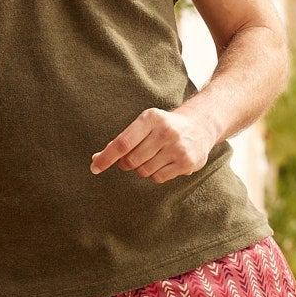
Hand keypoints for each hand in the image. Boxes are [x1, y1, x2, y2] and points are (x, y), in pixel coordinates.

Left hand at [90, 106, 217, 182]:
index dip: (106, 157)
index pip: (123, 143)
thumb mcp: (144, 125)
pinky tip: (164, 163)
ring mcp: (178, 148)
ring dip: (142, 169)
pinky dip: (155, 175)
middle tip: (133, 158)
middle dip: (126, 163)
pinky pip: (158, 178)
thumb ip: (122, 141)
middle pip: (131, 160)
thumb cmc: (163, 127)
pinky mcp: (187, 163)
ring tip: (154, 157)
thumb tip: (96, 158)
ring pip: (143, 171)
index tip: (94, 167)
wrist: (201, 126)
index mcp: (151, 118)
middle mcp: (166, 131)